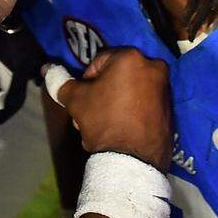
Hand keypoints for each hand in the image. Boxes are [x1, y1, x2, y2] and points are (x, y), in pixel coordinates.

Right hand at [48, 48, 172, 171]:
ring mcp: (165, 90)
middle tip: (91, 112)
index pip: (100, 60)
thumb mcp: (76, 100)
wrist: (132, 160)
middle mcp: (153, 67)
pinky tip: (120, 130)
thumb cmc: (103, 119)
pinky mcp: (170, 111)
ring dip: (116, 103)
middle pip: (118, 76)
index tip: (83, 98)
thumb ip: (62, 82)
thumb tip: (47, 69)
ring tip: (103, 125)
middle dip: (102, 92)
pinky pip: (144, 105)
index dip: (87, 79)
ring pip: (131, 90)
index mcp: (131, 57)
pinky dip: (132, 113)